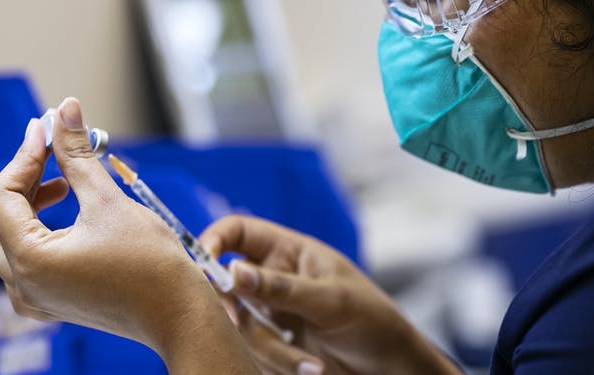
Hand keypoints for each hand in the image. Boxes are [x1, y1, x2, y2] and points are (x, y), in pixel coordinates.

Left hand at [0, 97, 258, 373]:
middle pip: (6, 215)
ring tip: (68, 182)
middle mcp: (23, 284)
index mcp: (29, 259)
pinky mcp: (55, 302)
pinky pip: (32, 259)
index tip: (48, 127)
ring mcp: (37, 298)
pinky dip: (45, 230)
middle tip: (59, 149)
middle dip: (31, 177)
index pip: (3, 194)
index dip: (26, 154)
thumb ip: (78, 155)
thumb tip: (65, 111)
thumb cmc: (151, 263)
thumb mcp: (109, 201)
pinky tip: (71, 216)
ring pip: (17, 237)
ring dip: (37, 204)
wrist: (180, 313)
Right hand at [200, 216, 461, 374]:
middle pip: (226, 285)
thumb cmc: (371, 319)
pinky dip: (276, 366)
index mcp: (286, 250)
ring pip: (240, 327)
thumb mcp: (329, 300)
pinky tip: (310, 370)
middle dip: (237, 312)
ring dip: (271, 351)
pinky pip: (251, 354)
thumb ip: (280, 287)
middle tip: (247, 328)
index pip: (236, 232)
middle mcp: (271, 279)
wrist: (390, 368)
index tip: (203, 268)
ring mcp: (269, 314)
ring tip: (313, 366)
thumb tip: (231, 272)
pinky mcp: (270, 346)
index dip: (213, 242)